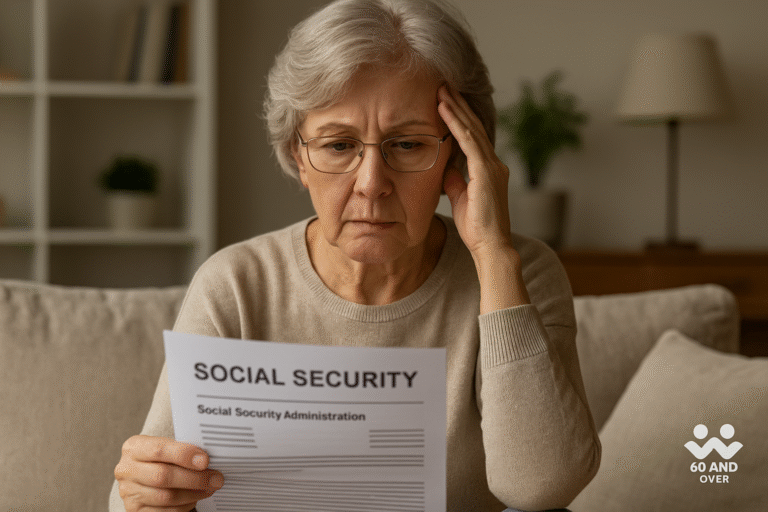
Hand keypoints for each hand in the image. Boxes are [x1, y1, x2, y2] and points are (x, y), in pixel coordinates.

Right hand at [114, 435, 223, 511]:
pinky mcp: (135, 510)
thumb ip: (182, 450)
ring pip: (165, 497)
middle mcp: (127, 470)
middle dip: (194, 478)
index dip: (184, 455)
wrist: (143, 474)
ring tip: (209, 488)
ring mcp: (129, 492)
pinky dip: (184, 506)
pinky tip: (194, 498)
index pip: (159, 450)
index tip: (205, 460)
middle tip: (216, 478)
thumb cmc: (161, 458)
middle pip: (163, 476)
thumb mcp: (166, 447)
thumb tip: (209, 459)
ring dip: (193, 494)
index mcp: (134, 448)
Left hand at [437, 84, 513, 257]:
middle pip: (473, 127)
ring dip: (455, 108)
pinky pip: (469, 141)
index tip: (446, 102)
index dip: (460, 118)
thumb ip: (455, 181)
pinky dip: (455, 123)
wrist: (490, 246)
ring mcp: (492, 166)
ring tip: (441, 90)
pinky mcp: (486, 172)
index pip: (472, 138)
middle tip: (443, 85)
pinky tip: (445, 109)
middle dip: (458, 105)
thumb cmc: (477, 228)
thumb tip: (445, 168)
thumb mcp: (461, 199)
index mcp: (489, 170)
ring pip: (471, 129)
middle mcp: (494, 164)